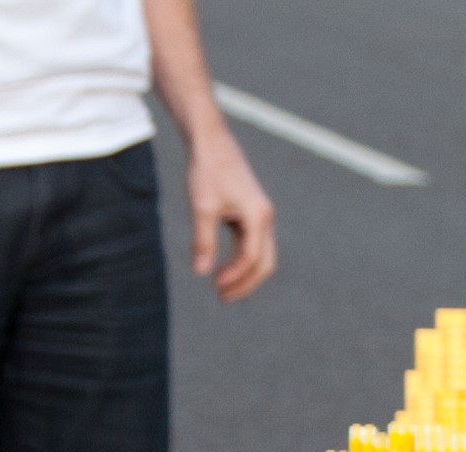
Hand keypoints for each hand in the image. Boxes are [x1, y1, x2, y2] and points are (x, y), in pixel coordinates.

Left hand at [184, 124, 277, 300]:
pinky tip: (224, 267)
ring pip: (260, 255)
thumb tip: (201, 272)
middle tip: (223, 297)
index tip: (214, 285)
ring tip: (222, 288)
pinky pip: (251, 244)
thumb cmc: (207, 169)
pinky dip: (240, 260)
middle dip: (246, 283)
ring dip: (244, 274)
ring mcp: (259, 216)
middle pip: (265, 262)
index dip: (235, 275)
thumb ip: (203, 241)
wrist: (210, 140)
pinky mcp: (250, 213)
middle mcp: (264, 218)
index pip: (251, 256)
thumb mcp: (202, 206)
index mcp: (258, 216)